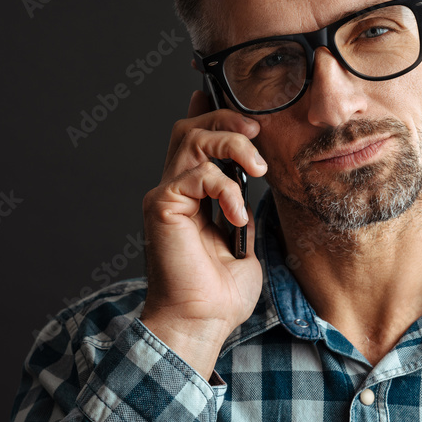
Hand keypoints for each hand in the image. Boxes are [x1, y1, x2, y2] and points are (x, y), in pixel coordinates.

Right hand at [139, 90, 267, 378]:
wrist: (201, 322)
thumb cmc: (221, 291)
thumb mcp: (242, 237)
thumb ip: (243, 204)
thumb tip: (258, 177)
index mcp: (192, 194)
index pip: (195, 137)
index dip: (209, 109)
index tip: (234, 99)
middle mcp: (174, 189)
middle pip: (191, 128)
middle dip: (227, 120)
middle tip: (257, 132)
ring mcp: (165, 197)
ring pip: (192, 140)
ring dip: (231, 144)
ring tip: (258, 168)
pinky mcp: (162, 208)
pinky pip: (196, 176)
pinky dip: (225, 189)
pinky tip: (237, 216)